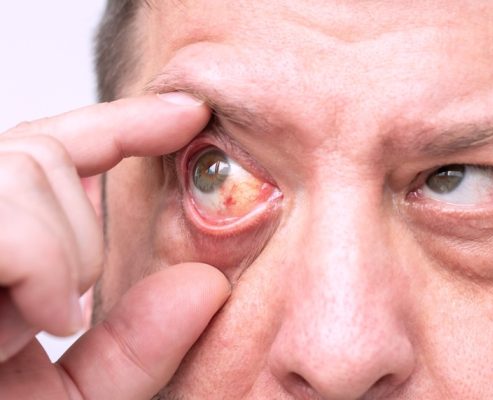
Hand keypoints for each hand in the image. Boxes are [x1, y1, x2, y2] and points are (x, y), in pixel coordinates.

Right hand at [0, 93, 230, 397]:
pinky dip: (40, 261)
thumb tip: (208, 285)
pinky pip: (3, 212)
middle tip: (63, 310)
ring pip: (21, 167)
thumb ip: (135, 350)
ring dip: (62, 251)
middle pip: (36, 156)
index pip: (47, 152)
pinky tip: (37, 314)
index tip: (191, 114)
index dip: (122, 122)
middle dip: (80, 234)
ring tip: (42, 319)